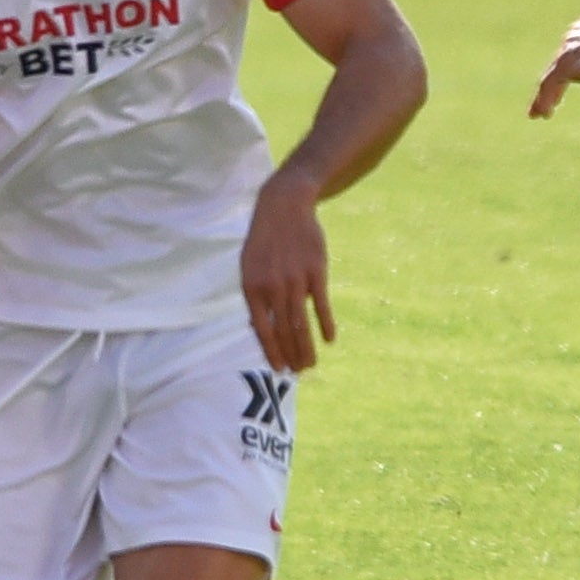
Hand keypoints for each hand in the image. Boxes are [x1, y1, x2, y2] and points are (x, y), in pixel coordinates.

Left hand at [239, 171, 335, 373]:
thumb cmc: (264, 242)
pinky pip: (321, 305)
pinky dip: (325, 324)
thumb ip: (255, 298)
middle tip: (299, 373)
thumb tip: (258, 330)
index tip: (279, 369)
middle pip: (284, 330)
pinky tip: (329, 340)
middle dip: (292, 355)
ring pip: (302, 323)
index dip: (272, 352)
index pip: (263, 330)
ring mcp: (296, 280)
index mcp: (252, 288)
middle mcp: (273, 287)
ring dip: (307, 347)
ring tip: (311, 364)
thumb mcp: (249, 268)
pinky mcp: (316, 271)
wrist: (284, 207)